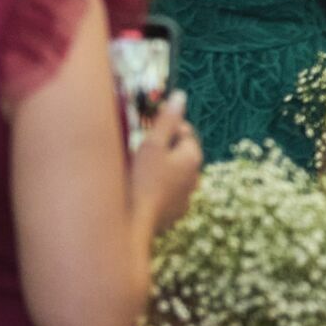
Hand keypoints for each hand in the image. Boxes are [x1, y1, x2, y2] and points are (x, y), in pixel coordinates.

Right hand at [130, 91, 202, 233]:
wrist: (130, 229)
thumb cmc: (140, 182)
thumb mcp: (152, 145)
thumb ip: (167, 120)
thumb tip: (180, 96)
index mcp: (193, 158)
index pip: (184, 133)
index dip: (165, 128)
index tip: (144, 130)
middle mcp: (195, 179)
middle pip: (178, 155)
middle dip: (160, 150)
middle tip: (136, 150)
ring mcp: (184, 199)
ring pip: (170, 176)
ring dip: (156, 171)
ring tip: (133, 172)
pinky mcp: (171, 217)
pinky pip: (163, 196)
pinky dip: (153, 191)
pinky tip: (135, 193)